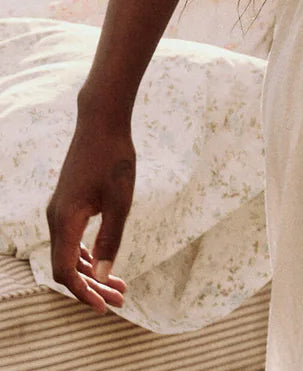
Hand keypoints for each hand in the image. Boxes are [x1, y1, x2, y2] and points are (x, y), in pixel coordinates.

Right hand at [46, 115, 134, 311]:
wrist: (102, 122)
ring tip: (119, 286)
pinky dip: (87, 254)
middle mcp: (55, 219)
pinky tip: (104, 261)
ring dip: (91, 272)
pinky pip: (72, 239)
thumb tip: (101, 275)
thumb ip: (110, 239)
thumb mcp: (120, 201)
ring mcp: (60, 211)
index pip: (65, 272)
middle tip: (120, 299)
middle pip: (67, 267)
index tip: (104, 307)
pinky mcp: (68, 203)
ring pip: (70, 253)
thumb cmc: (114, 158)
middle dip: (92, 287)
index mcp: (64, 221)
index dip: (83, 293)